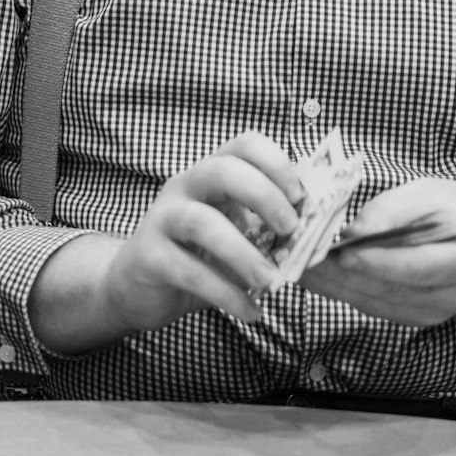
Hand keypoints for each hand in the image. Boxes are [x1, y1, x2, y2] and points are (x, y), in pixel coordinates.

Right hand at [101, 132, 301, 333]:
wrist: (137, 287)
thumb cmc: (197, 256)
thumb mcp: (235, 235)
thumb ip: (267, 228)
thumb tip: (318, 231)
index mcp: (212, 174)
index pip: (245, 144)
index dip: (276, 163)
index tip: (301, 196)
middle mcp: (184, 186)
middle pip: (223, 170)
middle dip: (264, 196)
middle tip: (291, 229)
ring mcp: (162, 219)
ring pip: (203, 223)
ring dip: (244, 253)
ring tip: (272, 282)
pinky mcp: (149, 256)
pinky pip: (189, 271)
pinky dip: (225, 293)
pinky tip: (251, 311)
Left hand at [300, 179, 455, 325]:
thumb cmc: (452, 207)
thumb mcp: (426, 194)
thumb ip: (389, 212)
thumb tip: (350, 234)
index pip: (417, 266)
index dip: (377, 263)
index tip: (340, 255)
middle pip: (390, 290)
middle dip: (342, 276)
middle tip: (302, 259)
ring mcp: (438, 313)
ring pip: (377, 304)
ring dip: (335, 287)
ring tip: (300, 267)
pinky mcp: (419, 319)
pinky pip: (376, 307)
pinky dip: (345, 292)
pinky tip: (320, 278)